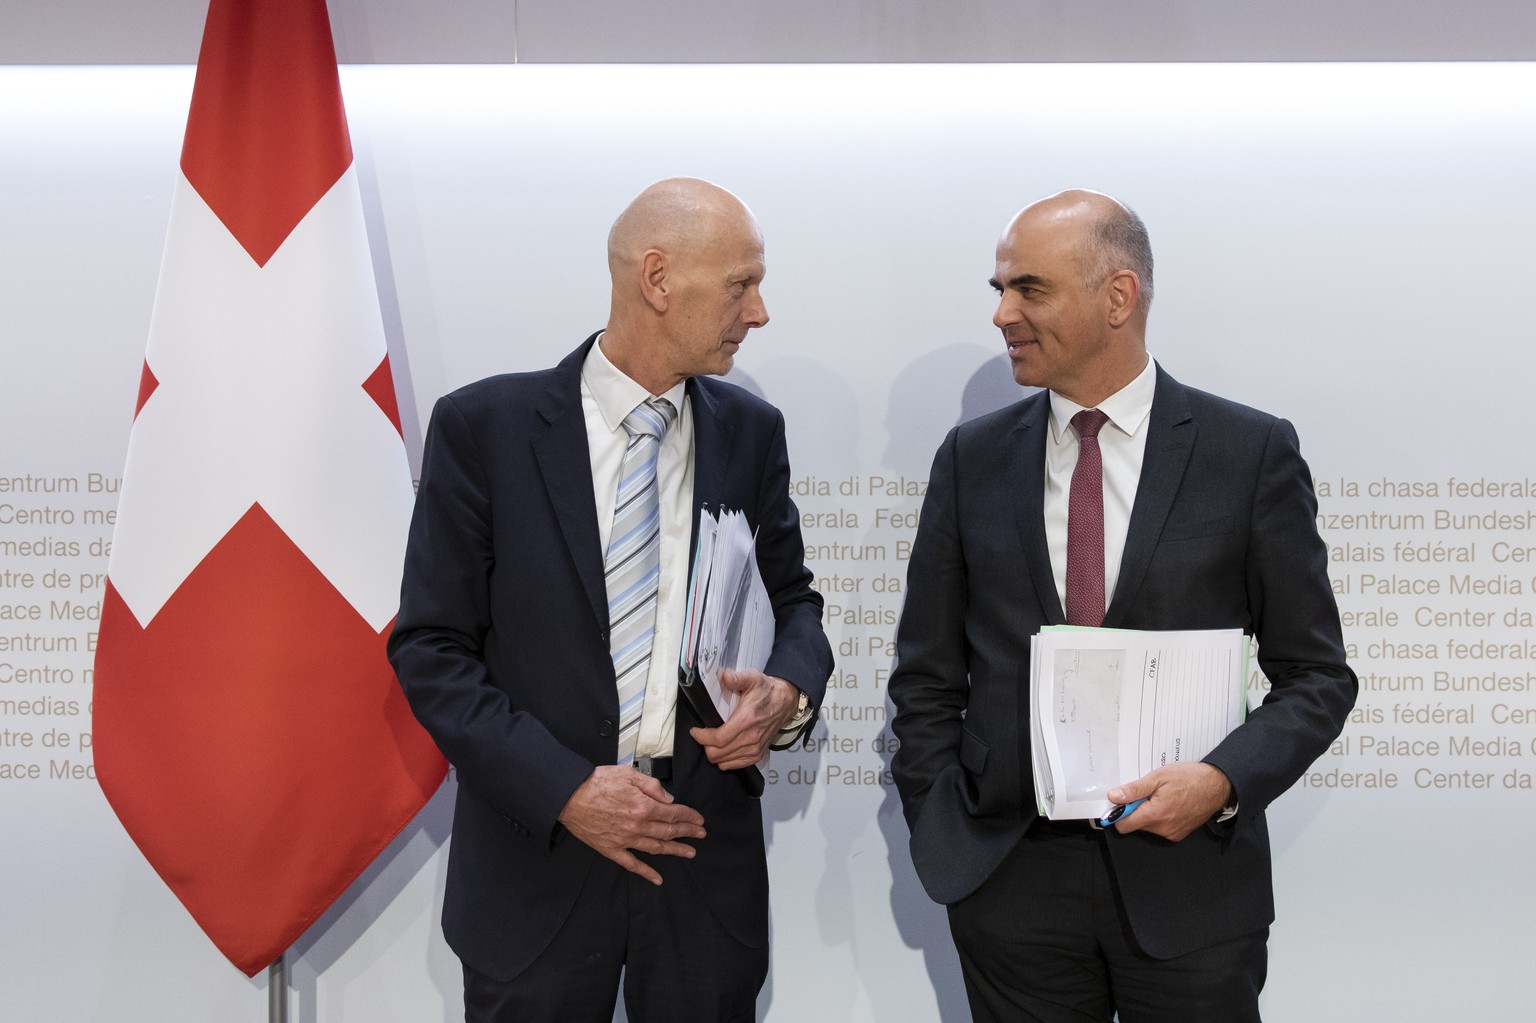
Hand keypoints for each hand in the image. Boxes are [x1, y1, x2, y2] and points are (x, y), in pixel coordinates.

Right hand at [557, 765, 705, 884]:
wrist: (569, 796)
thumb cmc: (596, 782)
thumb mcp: (628, 773)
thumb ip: (651, 785)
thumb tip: (668, 798)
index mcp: (643, 805)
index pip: (673, 812)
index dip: (689, 816)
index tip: (698, 819)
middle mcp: (637, 825)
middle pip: (669, 831)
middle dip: (688, 832)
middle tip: (701, 834)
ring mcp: (625, 839)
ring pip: (656, 848)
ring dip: (675, 850)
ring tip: (690, 852)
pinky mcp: (611, 849)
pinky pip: (632, 864)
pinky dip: (646, 872)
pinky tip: (658, 878)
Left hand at [689, 669, 799, 770]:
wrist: (784, 702)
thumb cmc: (766, 691)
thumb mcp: (752, 678)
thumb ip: (737, 677)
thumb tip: (724, 676)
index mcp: (746, 719)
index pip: (718, 738)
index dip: (702, 737)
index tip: (695, 731)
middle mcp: (751, 737)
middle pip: (717, 753)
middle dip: (705, 745)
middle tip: (703, 734)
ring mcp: (755, 749)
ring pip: (723, 761)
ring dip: (714, 752)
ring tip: (712, 741)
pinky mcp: (757, 755)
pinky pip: (734, 765)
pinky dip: (725, 760)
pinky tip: (723, 749)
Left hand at [1107, 763, 1232, 842]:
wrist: (1216, 785)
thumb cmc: (1189, 778)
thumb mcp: (1158, 777)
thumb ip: (1134, 790)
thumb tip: (1114, 797)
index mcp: (1156, 815)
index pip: (1123, 825)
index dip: (1118, 812)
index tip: (1122, 801)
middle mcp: (1163, 829)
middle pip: (1135, 825)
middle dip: (1135, 810)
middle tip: (1147, 793)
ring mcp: (1172, 833)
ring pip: (1147, 827)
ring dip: (1148, 813)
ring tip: (1160, 796)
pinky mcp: (1179, 834)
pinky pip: (1160, 828)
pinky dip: (1159, 817)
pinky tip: (1169, 803)